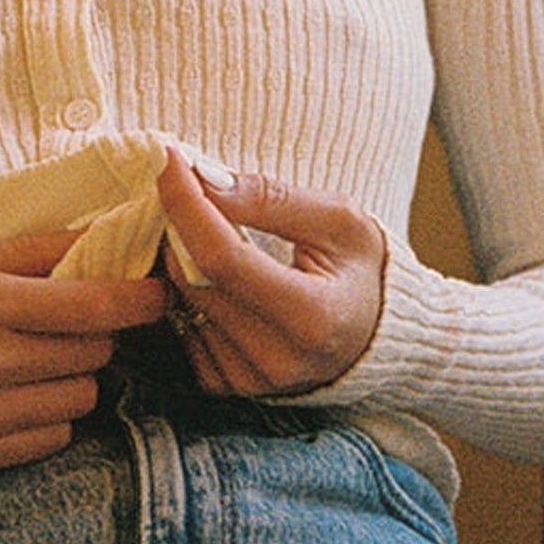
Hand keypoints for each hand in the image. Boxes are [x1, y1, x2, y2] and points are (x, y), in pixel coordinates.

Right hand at [0, 232, 165, 476]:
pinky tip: (10, 399)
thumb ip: (35, 251)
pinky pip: (49, 440)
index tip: (158, 293)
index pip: (90, 304)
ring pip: (79, 400)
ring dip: (70, 380)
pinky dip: (44, 420)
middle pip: (91, 352)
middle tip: (67, 325)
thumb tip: (106, 234)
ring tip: (30, 364)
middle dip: (92, 336)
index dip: (136, 299)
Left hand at [154, 149, 384, 398]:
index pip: (222, 257)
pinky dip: (186, 288)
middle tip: (187, 182)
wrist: (372, 331)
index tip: (171, 158)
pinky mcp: (227, 385)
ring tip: (204, 223)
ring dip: (178, 253)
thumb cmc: (360, 267)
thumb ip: (271, 199)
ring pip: (181, 301)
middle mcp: (277, 360)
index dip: (187, 204)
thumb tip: (206, 179)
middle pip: (194, 279)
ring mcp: (249, 379)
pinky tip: (210, 268)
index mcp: (313, 318)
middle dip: (178, 222)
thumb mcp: (337, 219)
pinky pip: (181, 327)